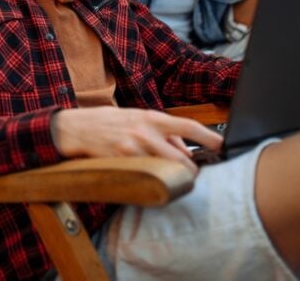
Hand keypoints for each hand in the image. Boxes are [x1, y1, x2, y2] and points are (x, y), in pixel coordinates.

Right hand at [51, 106, 223, 173]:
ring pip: (167, 171)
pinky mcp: (122, 163)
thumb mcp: (137, 118)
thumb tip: (185, 149)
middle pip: (182, 158)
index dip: (211, 137)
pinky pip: (147, 178)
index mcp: (151, 117)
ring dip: (174, 179)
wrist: (76, 128)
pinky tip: (149, 181)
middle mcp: (145, 131)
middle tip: (191, 175)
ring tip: (172, 180)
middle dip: (190, 170)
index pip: (189, 126)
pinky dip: (153, 182)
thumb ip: (162, 131)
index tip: (223, 146)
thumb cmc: (110, 122)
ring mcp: (133, 149)